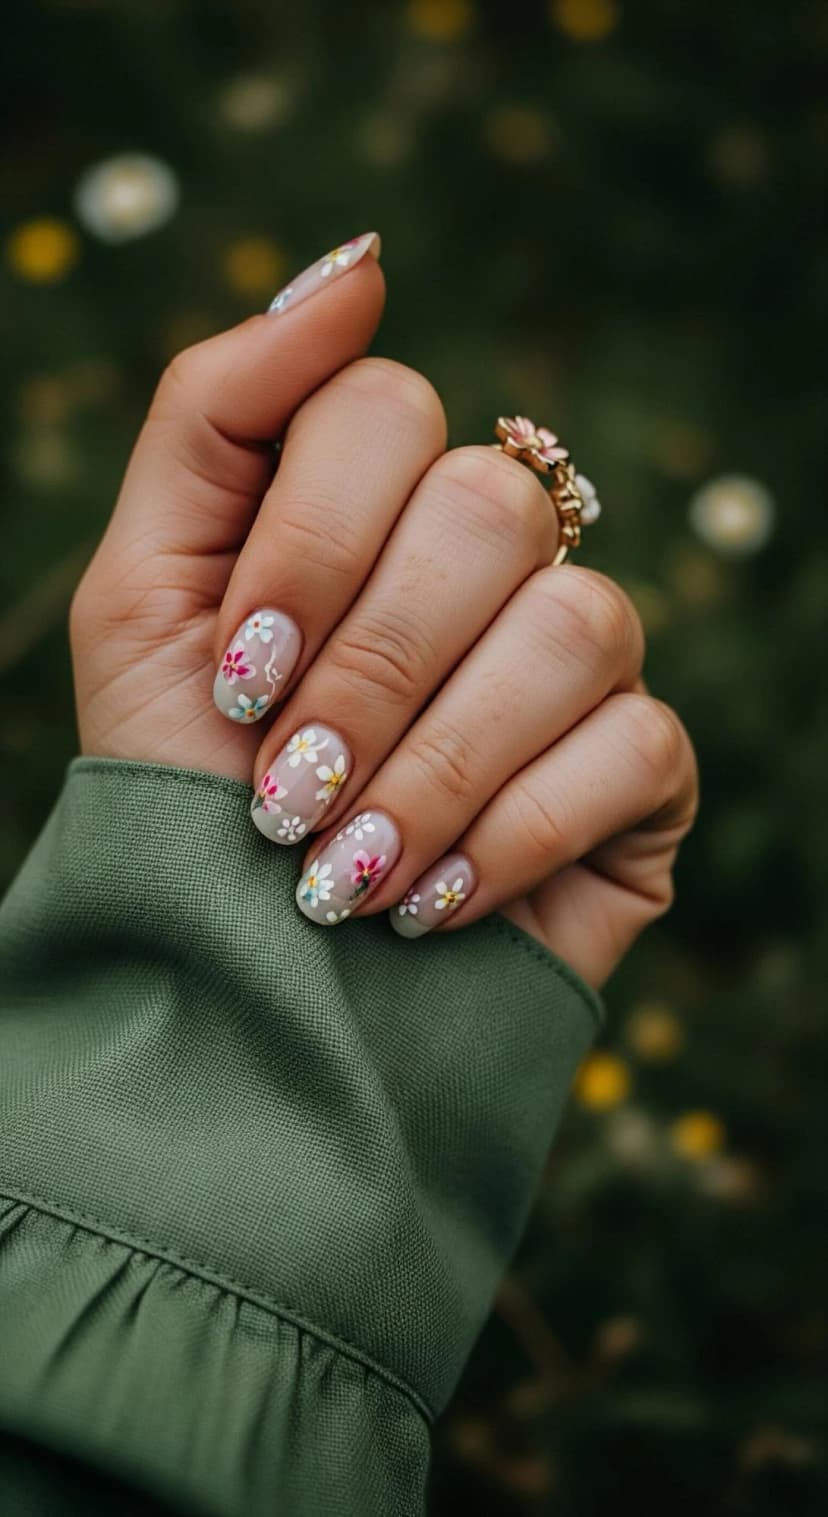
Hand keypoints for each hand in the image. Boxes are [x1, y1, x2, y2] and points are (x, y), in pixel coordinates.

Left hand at [70, 235, 696, 987]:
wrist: (247, 980)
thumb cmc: (187, 787)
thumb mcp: (143, 596)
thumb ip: (215, 413)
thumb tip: (361, 266)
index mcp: (370, 501)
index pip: (383, 410)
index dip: (309, 542)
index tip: (238, 670)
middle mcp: (490, 558)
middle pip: (490, 506)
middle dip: (364, 671)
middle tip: (283, 790)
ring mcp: (578, 657)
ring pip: (574, 622)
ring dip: (431, 765)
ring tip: (341, 868)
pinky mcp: (644, 767)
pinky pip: (633, 744)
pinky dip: (507, 836)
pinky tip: (426, 903)